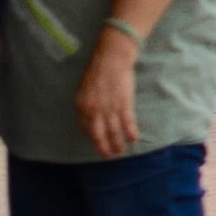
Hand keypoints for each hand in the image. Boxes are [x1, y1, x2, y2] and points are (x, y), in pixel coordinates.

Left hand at [75, 35, 141, 157]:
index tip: (98, 142)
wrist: (111, 59)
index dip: (93, 137)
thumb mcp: (85, 89)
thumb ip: (87, 104)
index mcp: (81, 106)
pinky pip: (127, 123)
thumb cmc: (98, 71)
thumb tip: (92, 117)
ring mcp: (109, 108)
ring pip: (113, 132)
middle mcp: (93, 111)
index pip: (85, 128)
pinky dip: (130, 133)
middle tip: (109, 156)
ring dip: (117, 144)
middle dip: (104, 147)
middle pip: (98, 135)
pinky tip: (134, 139)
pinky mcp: (123, 104)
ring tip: (121, 152)